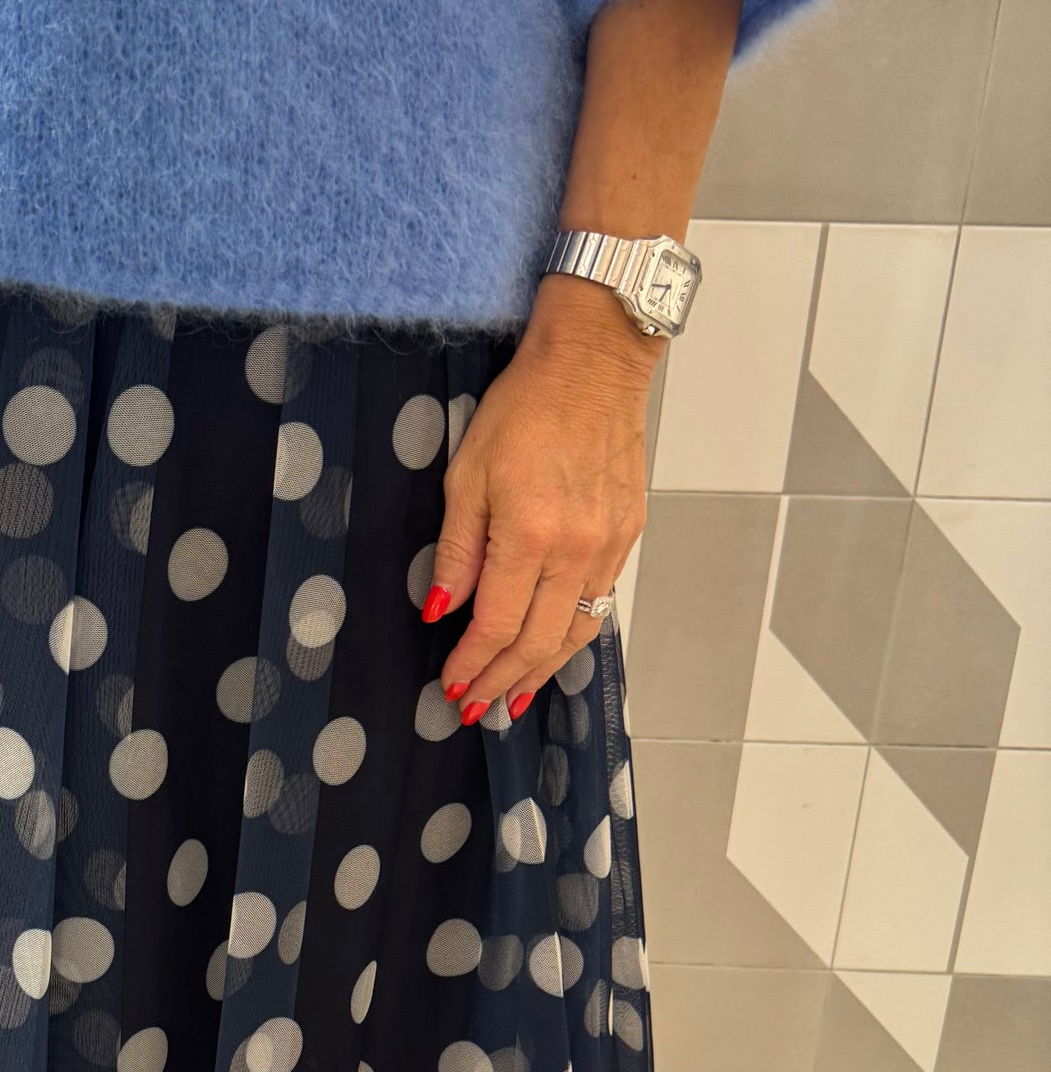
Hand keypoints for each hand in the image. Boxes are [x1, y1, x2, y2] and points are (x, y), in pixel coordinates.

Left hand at [423, 277, 657, 720]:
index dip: (473, 664)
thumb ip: (457, 550)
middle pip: (539, 641)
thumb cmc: (524, 408)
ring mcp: (609, 544)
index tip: (453, 686)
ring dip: (542, 670)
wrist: (593, 364)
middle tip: (476, 707)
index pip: (497, 625)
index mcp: (531, 535)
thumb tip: (443, 610)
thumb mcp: (466, 475)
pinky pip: (601, 602)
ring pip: (577, 631)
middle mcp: (577, 550)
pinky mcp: (628, 533)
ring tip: (515, 698)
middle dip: (503, 681)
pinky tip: (555, 649)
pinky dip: (575, 634)